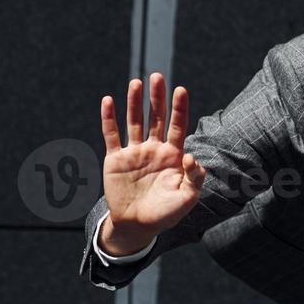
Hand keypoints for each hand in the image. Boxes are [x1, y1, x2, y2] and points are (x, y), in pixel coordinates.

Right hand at [98, 73, 205, 255]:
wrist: (138, 226)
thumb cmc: (166, 213)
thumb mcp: (187, 198)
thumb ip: (194, 178)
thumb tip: (191, 156)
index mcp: (172, 156)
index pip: (177, 126)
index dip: (179, 108)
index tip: (180, 90)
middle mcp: (154, 149)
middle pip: (156, 117)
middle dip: (157, 98)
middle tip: (157, 76)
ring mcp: (134, 152)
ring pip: (134, 122)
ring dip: (134, 102)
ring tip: (136, 82)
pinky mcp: (115, 159)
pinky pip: (111, 135)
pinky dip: (109, 118)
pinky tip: (108, 100)